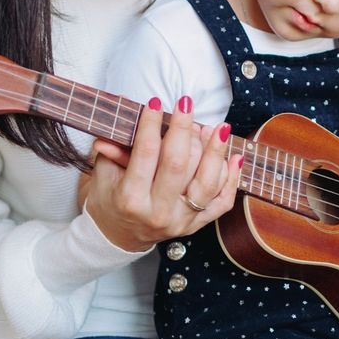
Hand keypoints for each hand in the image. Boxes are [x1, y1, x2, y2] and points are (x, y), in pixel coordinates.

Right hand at [79, 96, 242, 251]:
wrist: (119, 235)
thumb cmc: (111, 198)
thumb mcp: (104, 174)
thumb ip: (113, 144)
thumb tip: (123, 107)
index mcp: (131, 199)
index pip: (146, 153)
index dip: (151, 124)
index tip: (156, 103)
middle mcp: (158, 212)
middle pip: (179, 164)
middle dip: (184, 129)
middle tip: (185, 105)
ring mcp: (181, 220)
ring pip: (207, 182)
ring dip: (215, 151)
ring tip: (216, 128)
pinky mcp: (197, 224)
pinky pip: (223, 201)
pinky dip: (232, 178)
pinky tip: (234, 157)